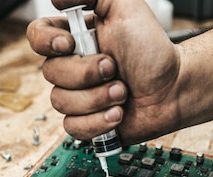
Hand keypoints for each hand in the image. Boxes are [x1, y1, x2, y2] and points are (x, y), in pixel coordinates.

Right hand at [26, 0, 180, 144]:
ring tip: (122, 93)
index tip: (69, 43)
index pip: (38, 36)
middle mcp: (73, 67)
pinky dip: (97, 122)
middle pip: (50, 72)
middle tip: (114, 69)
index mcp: (75, 38)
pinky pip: (73, 127)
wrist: (174, 87)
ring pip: (61, 102)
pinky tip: (118, 113)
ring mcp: (79, 96)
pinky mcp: (88, 122)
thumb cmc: (153, 50)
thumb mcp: (126, 7)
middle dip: (86, 73)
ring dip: (96, 98)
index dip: (46, 42)